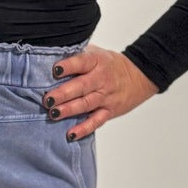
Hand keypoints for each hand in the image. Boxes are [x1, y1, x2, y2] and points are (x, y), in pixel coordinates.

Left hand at [41, 46, 158, 137]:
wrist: (139, 75)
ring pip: (86, 104)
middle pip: (81, 86)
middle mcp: (101, 79)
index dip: (68, 66)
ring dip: (69, 110)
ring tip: (53, 114)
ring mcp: (106, 97)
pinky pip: (96, 121)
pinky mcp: (109, 111)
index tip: (55, 70)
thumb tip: (48, 56)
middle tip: (48, 99)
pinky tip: (71, 134)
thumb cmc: (109, 64)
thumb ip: (76, 54)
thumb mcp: (96, 53)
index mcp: (96, 61)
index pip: (81, 62)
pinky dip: (84, 129)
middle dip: (63, 93)